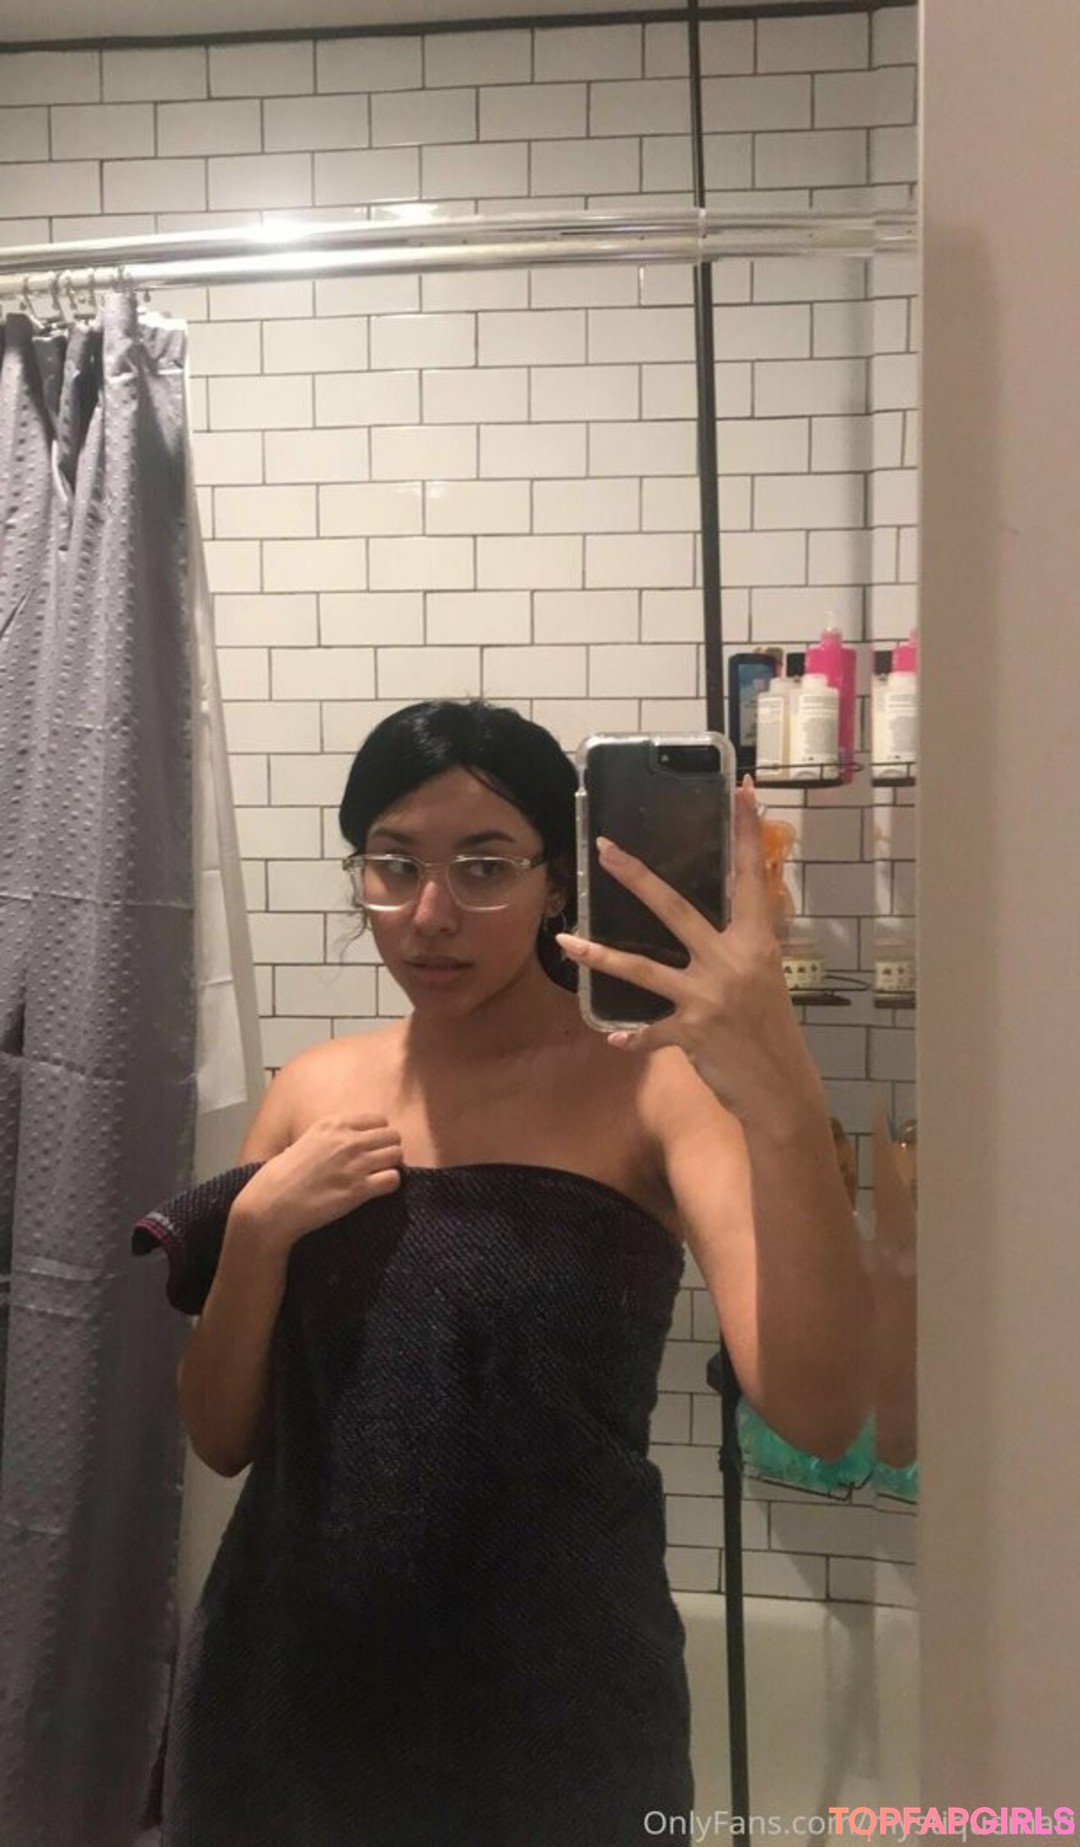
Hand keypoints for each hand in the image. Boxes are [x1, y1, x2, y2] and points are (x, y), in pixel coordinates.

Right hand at [232, 1114, 402, 1249]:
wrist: (273, 1203)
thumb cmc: (282, 1175)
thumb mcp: (305, 1141)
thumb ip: (329, 1136)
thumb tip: (345, 1140)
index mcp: (333, 1124)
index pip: (379, 1119)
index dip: (379, 1134)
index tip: (373, 1146)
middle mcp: (348, 1140)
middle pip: (392, 1136)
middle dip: (389, 1149)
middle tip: (379, 1163)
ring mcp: (356, 1164)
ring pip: (396, 1155)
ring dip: (391, 1166)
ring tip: (379, 1176)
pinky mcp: (359, 1189)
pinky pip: (393, 1179)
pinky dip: (390, 1184)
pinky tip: (378, 1190)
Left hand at [556, 776, 821, 1124]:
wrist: (782, 1088)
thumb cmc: (772, 1030)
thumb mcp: (764, 978)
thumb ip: (739, 948)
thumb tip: (717, 925)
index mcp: (756, 942)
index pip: (749, 877)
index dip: (746, 833)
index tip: (742, 788)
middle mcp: (731, 961)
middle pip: (676, 909)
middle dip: (637, 877)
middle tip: (604, 848)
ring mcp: (709, 996)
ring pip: (643, 968)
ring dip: (600, 955)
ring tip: (565, 943)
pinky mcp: (692, 1032)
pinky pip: (650, 1031)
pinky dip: (634, 1036)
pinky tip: (615, 1037)